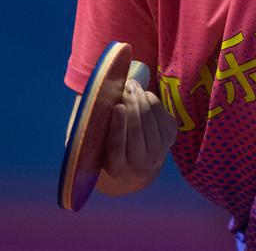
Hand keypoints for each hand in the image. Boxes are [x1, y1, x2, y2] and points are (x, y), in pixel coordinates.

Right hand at [97, 78, 177, 195]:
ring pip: (151, 121)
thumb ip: (90, 132)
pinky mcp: (171, 140)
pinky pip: (163, 115)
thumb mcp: (96, 144)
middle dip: (131, 104)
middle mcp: (139, 167)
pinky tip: (143, 94)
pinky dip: (152, 100)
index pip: (117, 146)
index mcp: (116, 169)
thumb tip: (84, 116)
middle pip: (136, 130)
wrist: (136, 161)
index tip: (118, 107)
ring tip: (132, 85)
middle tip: (125, 85)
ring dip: (141, 99)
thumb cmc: (107, 146)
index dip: (118, 126)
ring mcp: (158, 155)